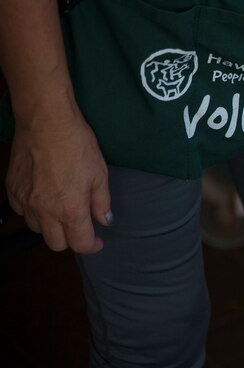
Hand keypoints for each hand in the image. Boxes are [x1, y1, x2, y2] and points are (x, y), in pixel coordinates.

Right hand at [6, 111, 111, 253]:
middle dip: (71, 239)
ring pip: (38, 229)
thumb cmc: (77, 145)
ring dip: (52, 226)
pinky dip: (34, 212)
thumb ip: (102, 202)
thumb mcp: (100, 174)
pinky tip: (45, 198)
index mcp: (70, 209)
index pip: (80, 243)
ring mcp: (25, 202)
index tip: (97, 241)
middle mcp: (44, 211)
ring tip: (63, 208)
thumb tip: (104, 220)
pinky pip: (23, 212)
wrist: (46, 123)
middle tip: (81, 225)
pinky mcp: (12, 190)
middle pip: (56, 244)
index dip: (92, 245)